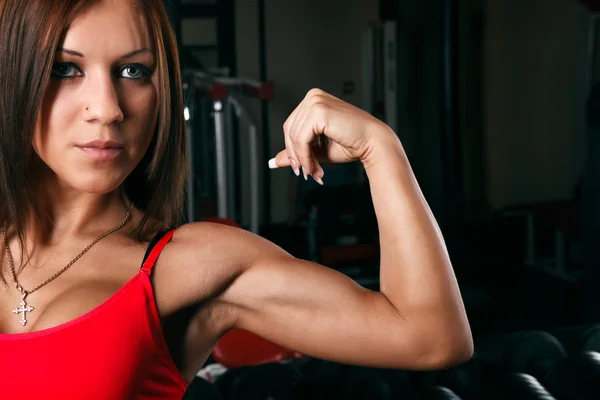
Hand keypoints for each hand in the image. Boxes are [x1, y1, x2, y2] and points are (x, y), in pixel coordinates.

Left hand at [268, 88, 389, 183]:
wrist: (373, 143)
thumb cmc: (351, 144)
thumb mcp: (317, 149)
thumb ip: (297, 152)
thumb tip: (274, 161)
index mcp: (313, 100)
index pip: (291, 126)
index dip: (292, 149)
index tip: (300, 167)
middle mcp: (313, 97)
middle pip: (289, 130)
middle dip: (296, 155)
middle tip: (306, 173)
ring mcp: (315, 101)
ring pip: (294, 136)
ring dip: (302, 159)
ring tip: (314, 172)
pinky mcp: (319, 111)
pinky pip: (301, 139)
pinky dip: (304, 156)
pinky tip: (314, 166)